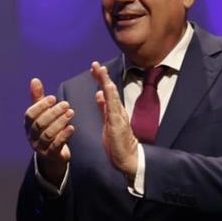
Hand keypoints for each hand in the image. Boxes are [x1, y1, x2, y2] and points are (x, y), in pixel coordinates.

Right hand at [24, 78, 73, 185]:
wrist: (52, 156)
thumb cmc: (47, 130)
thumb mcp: (42, 114)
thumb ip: (38, 98)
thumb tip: (34, 80)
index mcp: (28, 125)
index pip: (30, 114)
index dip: (41, 105)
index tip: (54, 98)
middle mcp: (31, 136)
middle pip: (40, 123)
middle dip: (53, 113)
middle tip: (66, 104)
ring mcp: (40, 146)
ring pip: (48, 134)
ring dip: (60, 122)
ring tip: (71, 113)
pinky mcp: (50, 154)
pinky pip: (56, 145)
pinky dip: (64, 135)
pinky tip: (72, 127)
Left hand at [90, 61, 139, 179]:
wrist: (127, 157)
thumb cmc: (117, 141)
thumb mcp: (107, 120)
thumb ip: (103, 107)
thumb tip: (98, 94)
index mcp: (114, 109)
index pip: (107, 91)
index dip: (101, 78)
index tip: (94, 67)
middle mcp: (118, 110)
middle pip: (110, 90)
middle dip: (103, 76)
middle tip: (95, 64)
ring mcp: (119, 116)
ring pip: (112, 97)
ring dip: (106, 83)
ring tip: (101, 71)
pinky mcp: (118, 124)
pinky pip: (114, 109)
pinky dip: (110, 98)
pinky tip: (106, 89)